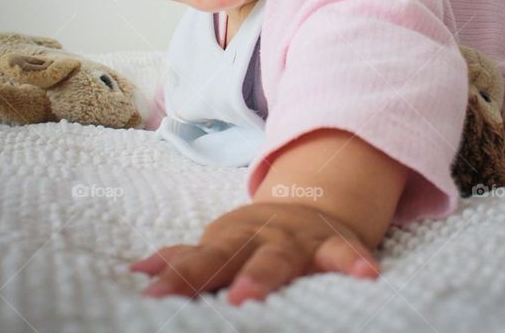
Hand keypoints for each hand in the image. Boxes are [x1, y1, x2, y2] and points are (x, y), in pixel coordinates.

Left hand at [129, 202, 380, 304]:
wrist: (308, 203)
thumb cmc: (254, 239)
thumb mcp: (221, 243)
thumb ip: (187, 259)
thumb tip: (137, 272)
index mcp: (228, 240)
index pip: (198, 259)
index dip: (178, 275)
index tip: (153, 293)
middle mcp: (257, 238)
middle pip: (230, 257)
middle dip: (210, 276)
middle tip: (187, 297)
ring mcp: (294, 241)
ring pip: (279, 259)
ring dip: (263, 277)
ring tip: (247, 300)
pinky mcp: (331, 244)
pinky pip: (344, 253)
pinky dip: (354, 262)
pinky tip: (367, 275)